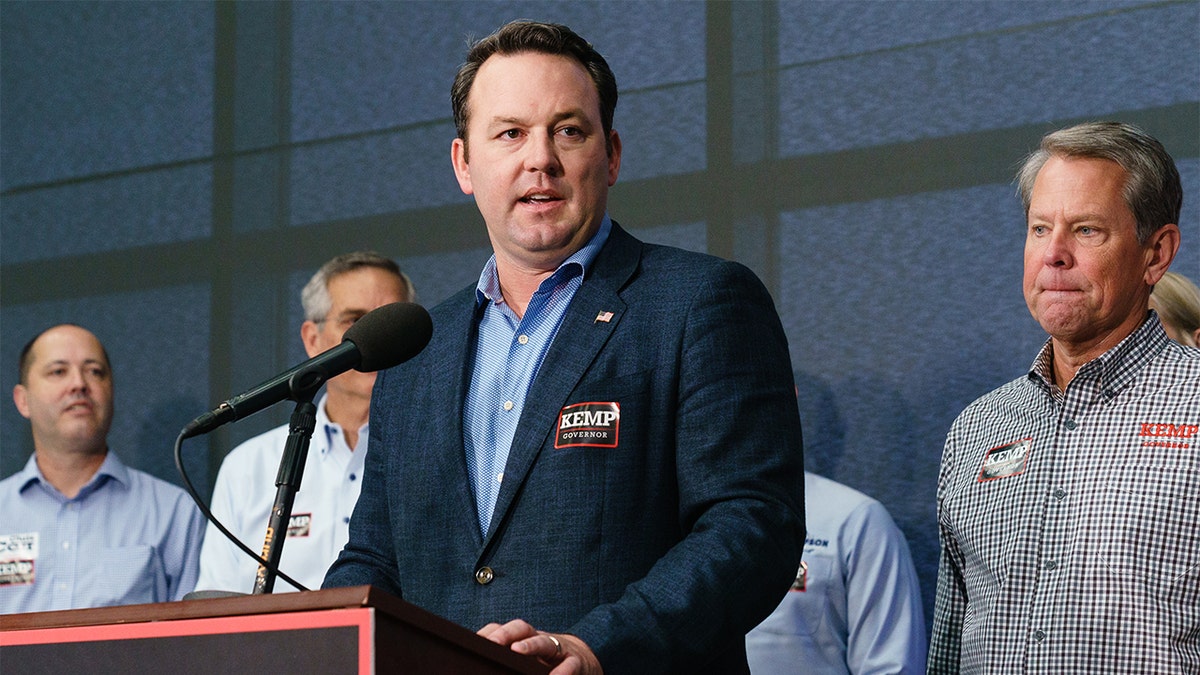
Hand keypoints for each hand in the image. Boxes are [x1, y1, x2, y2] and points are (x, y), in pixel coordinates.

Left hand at [478, 618, 602, 674]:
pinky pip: (570, 664)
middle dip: (505, 633)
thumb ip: (508, 657)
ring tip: (517, 651)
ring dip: (530, 644)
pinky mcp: (576, 662)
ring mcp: (559, 648)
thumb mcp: (528, 657)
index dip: (490, 632)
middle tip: (492, 643)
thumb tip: (482, 667)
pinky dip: (561, 671)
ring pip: (545, 641)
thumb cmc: (546, 661)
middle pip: (521, 628)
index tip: (474, 641)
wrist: (582, 660)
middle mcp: (539, 639)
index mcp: (524, 638)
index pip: (504, 629)